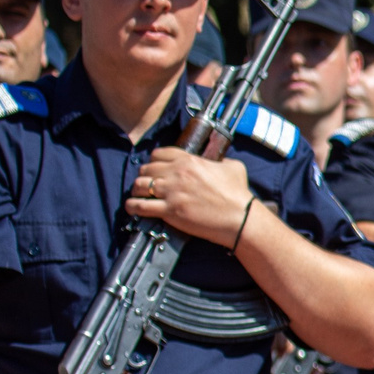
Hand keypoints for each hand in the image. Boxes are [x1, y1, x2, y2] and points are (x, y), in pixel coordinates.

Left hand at [128, 149, 257, 246]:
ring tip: (140, 195)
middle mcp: (177, 174)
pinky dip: (133, 206)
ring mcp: (171, 192)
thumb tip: (219, 161)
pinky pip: (139, 206)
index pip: (159, 154)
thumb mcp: (233, 168)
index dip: (155, 161)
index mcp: (190, 161)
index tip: (156, 168)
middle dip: (145, 176)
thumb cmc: (239, 195)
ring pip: (139, 185)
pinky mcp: (169, 211)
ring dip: (137, 190)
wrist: (240, 219)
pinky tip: (133, 207)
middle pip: (146, 169)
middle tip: (149, 184)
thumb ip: (221, 160)